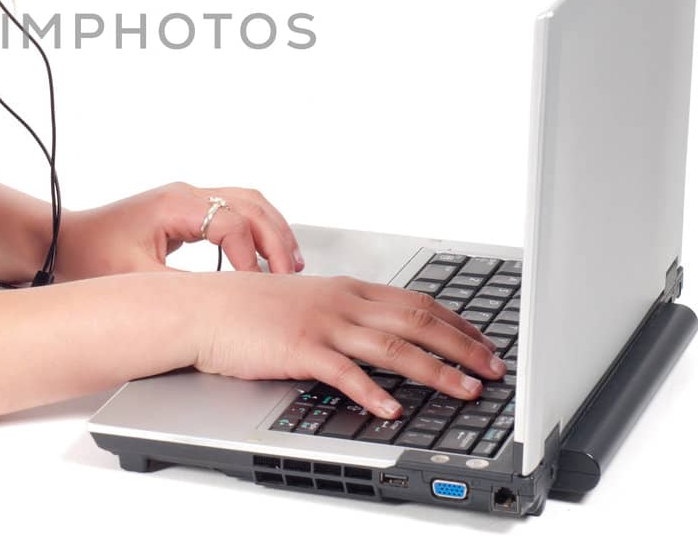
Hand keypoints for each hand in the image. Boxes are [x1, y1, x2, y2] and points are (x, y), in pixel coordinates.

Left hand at [56, 181, 304, 282]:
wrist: (64, 241)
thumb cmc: (91, 256)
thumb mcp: (137, 279)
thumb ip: (183, 288)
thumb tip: (223, 301)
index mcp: (175, 205)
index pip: (231, 223)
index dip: (250, 257)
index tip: (255, 287)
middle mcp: (185, 195)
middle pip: (251, 205)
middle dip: (276, 239)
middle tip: (289, 274)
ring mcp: (187, 199)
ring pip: (248, 203)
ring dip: (272, 231)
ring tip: (289, 264)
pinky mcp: (186, 211)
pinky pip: (235, 211)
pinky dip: (256, 231)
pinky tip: (264, 256)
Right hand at [185, 270, 507, 419]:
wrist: (202, 308)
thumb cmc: (249, 309)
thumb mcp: (308, 303)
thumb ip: (345, 317)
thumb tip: (381, 336)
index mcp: (347, 289)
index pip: (417, 302)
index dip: (458, 324)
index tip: (485, 343)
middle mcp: (342, 302)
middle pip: (417, 321)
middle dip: (463, 346)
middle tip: (495, 369)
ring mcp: (322, 324)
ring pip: (392, 346)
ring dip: (435, 370)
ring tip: (464, 389)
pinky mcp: (299, 349)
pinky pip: (343, 373)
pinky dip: (372, 392)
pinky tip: (392, 409)